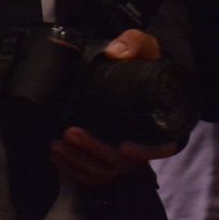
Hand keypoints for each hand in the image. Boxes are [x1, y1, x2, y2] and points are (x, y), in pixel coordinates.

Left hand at [48, 31, 176, 186]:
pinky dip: (73, 170)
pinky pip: (92, 176)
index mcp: (162, 121)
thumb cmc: (142, 64)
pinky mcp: (106, 160)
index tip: (125, 147)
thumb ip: (135, 43)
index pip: (162, 147)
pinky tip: (57, 156)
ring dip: (78, 162)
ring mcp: (124, 156)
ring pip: (104, 171)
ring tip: (56, 144)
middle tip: (71, 133)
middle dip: (96, 150)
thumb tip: (117, 53)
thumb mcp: (144, 47)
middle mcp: (144, 143)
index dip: (146, 152)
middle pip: (124, 162)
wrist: (133, 74)